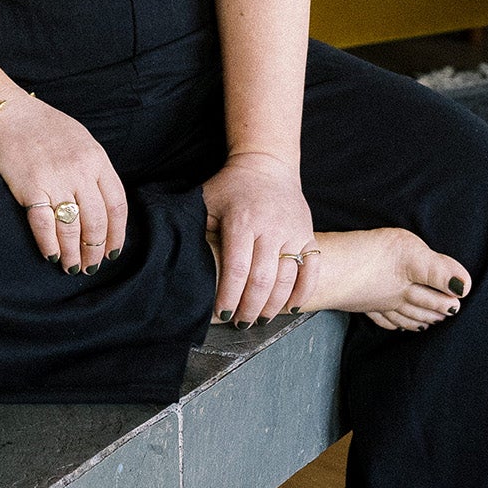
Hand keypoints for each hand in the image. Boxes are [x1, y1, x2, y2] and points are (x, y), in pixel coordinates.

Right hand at [0, 94, 128, 274]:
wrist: (5, 112)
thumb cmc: (42, 125)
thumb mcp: (81, 139)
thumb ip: (94, 169)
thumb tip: (103, 205)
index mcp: (97, 158)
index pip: (117, 205)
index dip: (117, 234)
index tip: (113, 251)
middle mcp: (80, 171)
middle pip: (96, 222)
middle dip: (95, 250)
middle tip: (91, 266)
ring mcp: (55, 179)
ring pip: (71, 228)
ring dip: (73, 254)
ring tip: (71, 268)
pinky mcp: (30, 187)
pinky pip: (44, 225)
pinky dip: (49, 245)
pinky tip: (51, 256)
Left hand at [203, 151, 319, 325]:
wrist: (267, 164)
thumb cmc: (232, 186)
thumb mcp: (207, 200)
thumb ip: (195, 228)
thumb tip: (175, 257)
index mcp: (242, 220)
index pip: (237, 268)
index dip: (229, 296)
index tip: (222, 313)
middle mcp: (271, 227)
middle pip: (263, 279)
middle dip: (250, 308)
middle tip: (240, 323)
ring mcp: (293, 231)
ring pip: (287, 278)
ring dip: (273, 305)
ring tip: (259, 319)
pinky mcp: (308, 233)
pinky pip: (312, 269)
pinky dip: (303, 292)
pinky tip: (290, 307)